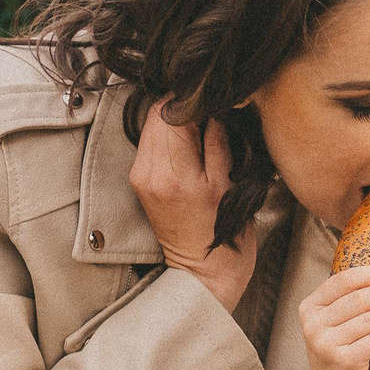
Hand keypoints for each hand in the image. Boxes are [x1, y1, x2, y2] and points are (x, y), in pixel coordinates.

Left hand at [132, 104, 262, 309]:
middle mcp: (149, 171)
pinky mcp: (140, 180)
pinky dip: (168, 136)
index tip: (212, 99)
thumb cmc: (224, 232)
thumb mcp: (230, 184)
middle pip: (156, 115)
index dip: (192, 99)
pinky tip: (189, 144)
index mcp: (174, 172)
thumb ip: (217, 141)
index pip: (171, 113)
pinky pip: (150, 143)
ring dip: (175, 120)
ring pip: (151, 126)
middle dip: (183, 106)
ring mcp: (140, 176)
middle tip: (209, 109)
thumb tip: (213, 108)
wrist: (203, 270)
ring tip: (202, 127)